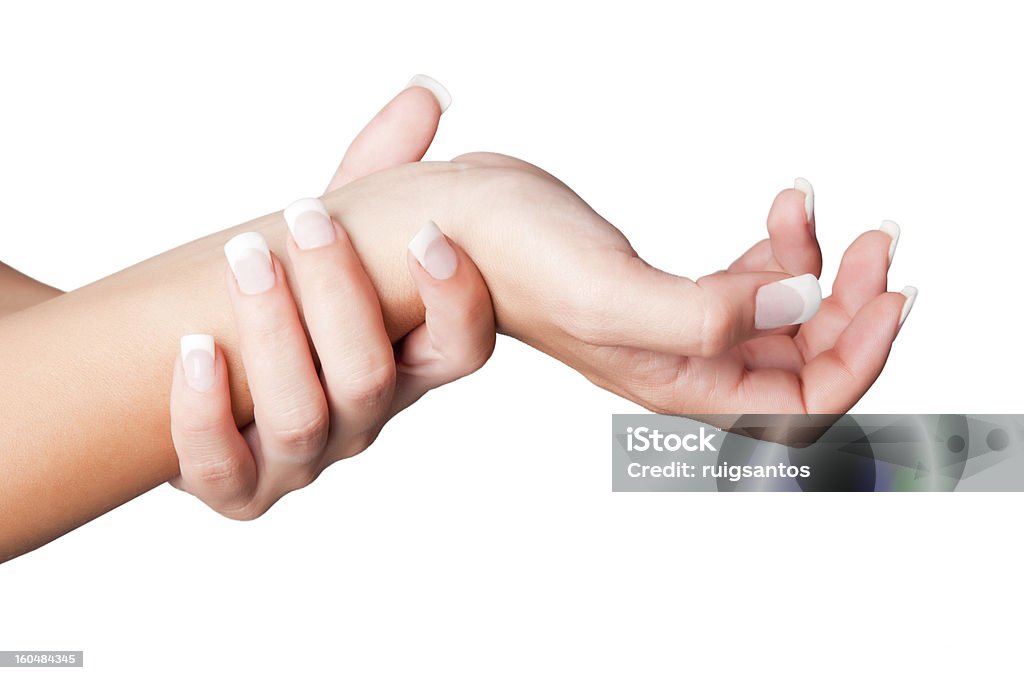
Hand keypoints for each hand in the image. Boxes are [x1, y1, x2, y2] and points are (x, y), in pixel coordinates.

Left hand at [169, 79, 495, 518]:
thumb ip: (376, 174)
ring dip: (275, 334)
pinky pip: (222, 468)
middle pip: (372, 376)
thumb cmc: (290, 302)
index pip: (461, 350)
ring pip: (304, 417)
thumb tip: (425, 100)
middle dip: (339, 296)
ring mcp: (301, 460)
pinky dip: (203, 414)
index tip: (429, 234)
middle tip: (308, 217)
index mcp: (404, 363)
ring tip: (246, 258)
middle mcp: (364, 417)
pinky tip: (192, 351)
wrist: (213, 367)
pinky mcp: (235, 487)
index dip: (455, 301)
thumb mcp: (337, 238)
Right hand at [428, 153, 913, 414]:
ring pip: (785, 321)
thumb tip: (799, 301)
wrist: (453, 224)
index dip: (860, 359)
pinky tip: (781, 212)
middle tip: (872, 240)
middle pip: (806, 363)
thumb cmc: (503, 261)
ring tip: (808, 206)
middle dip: (855, 306)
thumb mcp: (605, 293)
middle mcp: (684, 364)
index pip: (801, 406)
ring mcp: (680, 327)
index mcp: (676, 381)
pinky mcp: (672, 288)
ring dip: (822, 270)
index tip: (888, 294)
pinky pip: (753, 284)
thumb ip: (705, 314)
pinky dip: (781, 248)